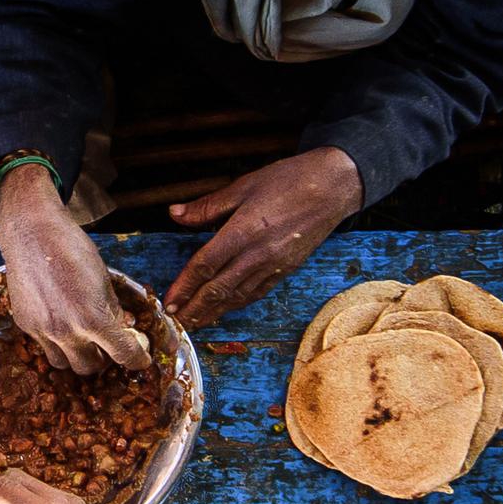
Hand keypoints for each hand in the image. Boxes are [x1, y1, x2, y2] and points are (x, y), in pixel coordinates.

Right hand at [0, 164, 151, 375]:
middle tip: (106, 346)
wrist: (30, 234)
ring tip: (80, 339)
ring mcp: (43, 331)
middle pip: (89, 368)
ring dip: (75, 356)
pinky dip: (55, 341)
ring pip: (63, 364)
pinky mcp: (25, 325)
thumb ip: (112, 309)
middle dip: (101, 360)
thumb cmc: (72, 249)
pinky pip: (44, 346)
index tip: (140, 359)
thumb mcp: (103, 278)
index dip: (137, 360)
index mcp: (94, 319)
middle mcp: (67, 332)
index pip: (123, 355)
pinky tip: (59, 321)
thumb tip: (122, 328)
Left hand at [163, 146, 362, 327]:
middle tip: (176, 322)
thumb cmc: (289, 181)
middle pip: (218, 289)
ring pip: (237, 296)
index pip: (205, 266)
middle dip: (194, 308)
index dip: (184, 286)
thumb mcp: (243, 186)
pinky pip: (256, 292)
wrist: (333, 187)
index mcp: (243, 231)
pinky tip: (225, 309)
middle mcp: (258, 254)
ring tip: (196, 322)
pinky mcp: (286, 270)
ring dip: (213, 312)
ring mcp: (274, 265)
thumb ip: (207, 206)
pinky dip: (237, 304)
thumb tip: (175, 213)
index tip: (169, 301)